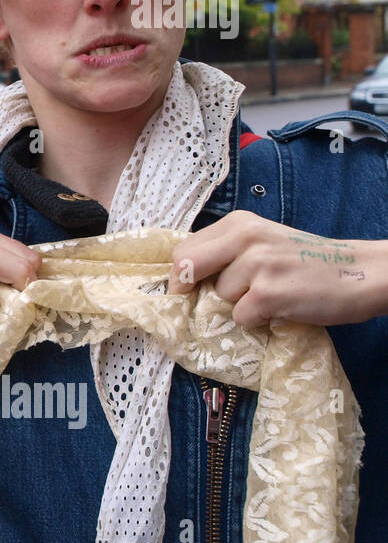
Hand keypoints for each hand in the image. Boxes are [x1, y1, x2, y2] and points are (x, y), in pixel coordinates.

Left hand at [168, 211, 387, 326]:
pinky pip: (240, 316)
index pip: (185, 249)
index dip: (181, 274)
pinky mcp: (268, 293)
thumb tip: (184, 278)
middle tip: (211, 300)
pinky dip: (257, 319)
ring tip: (271, 295)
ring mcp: (257, 264)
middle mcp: (245, 237)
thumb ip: (227, 252)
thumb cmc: (306, 262)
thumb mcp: (263, 243)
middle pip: (187, 267)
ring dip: (239, 304)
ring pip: (218, 297)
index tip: (187, 289)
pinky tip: (281, 306)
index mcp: (239, 223)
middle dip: (191, 289)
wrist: (361, 272)